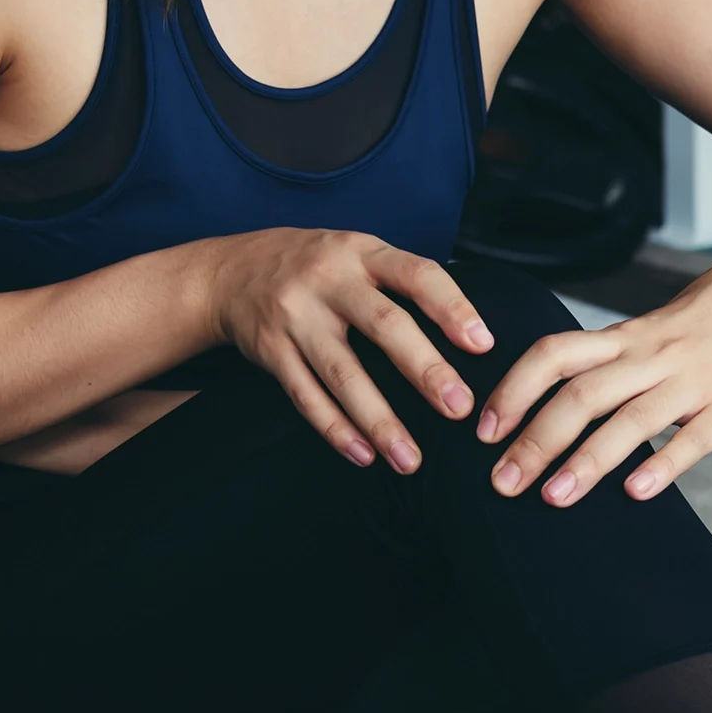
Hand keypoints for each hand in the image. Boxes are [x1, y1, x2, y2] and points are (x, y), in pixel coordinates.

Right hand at [208, 228, 493, 471]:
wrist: (229, 272)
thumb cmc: (316, 267)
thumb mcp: (357, 253)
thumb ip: (403, 281)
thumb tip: (472, 330)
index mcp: (362, 253)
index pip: (416, 274)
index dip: (452, 307)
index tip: (482, 344)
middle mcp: (328, 281)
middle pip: (383, 325)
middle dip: (424, 369)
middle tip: (459, 408)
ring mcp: (295, 316)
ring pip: (342, 373)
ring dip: (379, 420)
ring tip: (411, 460)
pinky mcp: (270, 351)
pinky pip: (305, 396)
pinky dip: (335, 429)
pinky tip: (364, 455)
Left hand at [478, 267, 711, 505]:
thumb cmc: (694, 326)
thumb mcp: (640, 336)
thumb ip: (600, 371)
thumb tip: (539, 418)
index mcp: (621, 340)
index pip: (553, 356)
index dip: (514, 392)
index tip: (483, 433)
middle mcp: (649, 357)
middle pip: (582, 395)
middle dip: (536, 440)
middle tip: (503, 483)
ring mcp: (692, 381)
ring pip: (631, 419)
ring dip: (588, 460)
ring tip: (553, 497)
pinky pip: (694, 437)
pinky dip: (663, 464)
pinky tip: (636, 493)